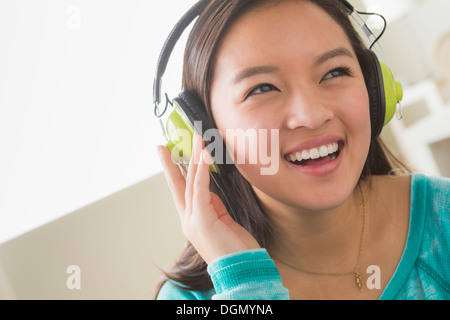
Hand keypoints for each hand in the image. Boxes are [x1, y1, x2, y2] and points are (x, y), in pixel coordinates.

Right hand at [157, 134, 260, 263]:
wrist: (241, 270)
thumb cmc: (235, 249)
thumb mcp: (224, 222)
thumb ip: (214, 205)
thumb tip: (210, 190)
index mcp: (193, 220)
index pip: (181, 191)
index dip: (175, 173)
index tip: (169, 157)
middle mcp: (189, 219)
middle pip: (177, 185)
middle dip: (170, 164)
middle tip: (162, 147)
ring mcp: (193, 220)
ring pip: (190, 183)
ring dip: (194, 159)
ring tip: (196, 140)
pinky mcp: (202, 220)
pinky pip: (200, 190)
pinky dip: (202, 172)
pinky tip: (203, 157)